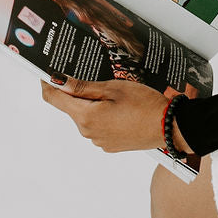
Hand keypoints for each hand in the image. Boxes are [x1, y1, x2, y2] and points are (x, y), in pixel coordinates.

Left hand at [41, 77, 173, 152]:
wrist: (170, 127)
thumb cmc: (145, 104)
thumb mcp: (113, 88)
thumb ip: (83, 87)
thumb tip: (58, 81)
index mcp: (86, 116)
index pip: (54, 99)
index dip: (48, 83)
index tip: (47, 72)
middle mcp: (88, 132)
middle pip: (72, 108)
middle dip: (78, 93)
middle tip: (97, 78)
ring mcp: (99, 141)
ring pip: (86, 117)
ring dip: (93, 105)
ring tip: (117, 96)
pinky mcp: (110, 145)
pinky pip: (98, 127)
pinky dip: (103, 116)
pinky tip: (122, 109)